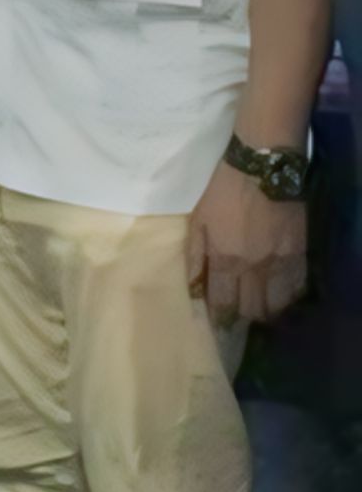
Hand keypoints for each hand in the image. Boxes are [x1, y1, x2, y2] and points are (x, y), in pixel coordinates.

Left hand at [187, 160, 307, 325]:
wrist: (262, 168)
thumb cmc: (223, 191)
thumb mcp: (199, 219)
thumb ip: (194, 255)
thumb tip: (192, 288)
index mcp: (225, 258)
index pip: (223, 303)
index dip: (220, 317)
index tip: (218, 323)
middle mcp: (253, 268)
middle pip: (251, 310)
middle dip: (242, 316)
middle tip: (238, 313)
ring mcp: (279, 264)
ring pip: (276, 306)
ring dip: (266, 310)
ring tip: (259, 306)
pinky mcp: (299, 256)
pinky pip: (296, 290)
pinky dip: (287, 297)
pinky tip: (280, 294)